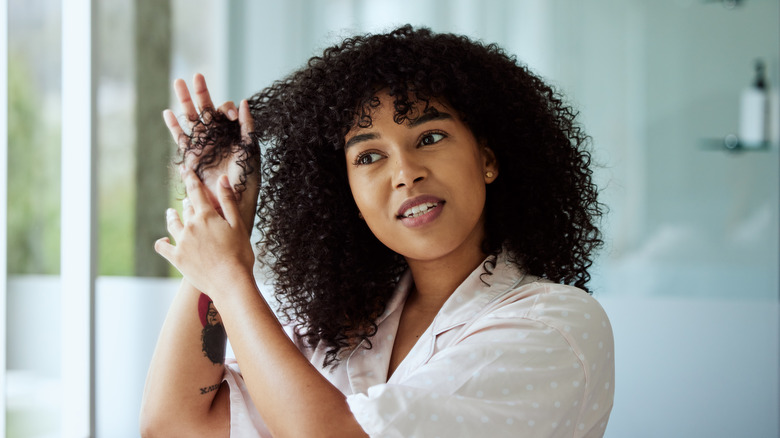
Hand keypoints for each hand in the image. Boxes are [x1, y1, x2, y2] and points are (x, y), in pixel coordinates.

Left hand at [155, 168, 255, 300]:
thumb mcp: (238, 225)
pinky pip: (162, 246)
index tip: (184, 169)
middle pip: (186, 208)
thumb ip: (228, 201)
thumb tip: (222, 178)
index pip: (196, 191)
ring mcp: (181, 242)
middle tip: (187, 199)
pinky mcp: (177, 258)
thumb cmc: (240, 254)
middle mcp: (190, 226)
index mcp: (206, 216)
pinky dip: (161, 241)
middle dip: (187, 201)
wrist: (230, 282)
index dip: (190, 178)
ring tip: (171, 212)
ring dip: (172, 216)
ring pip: (173, 223)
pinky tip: (163, 239)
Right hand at [163, 73, 258, 232]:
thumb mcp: (250, 149)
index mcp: (231, 133)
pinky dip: (174, 126)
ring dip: (185, 101)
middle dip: (201, 92)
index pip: (224, 112)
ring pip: (191, 119)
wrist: (230, 201)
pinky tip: (168, 112)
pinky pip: (181, 138)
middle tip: (196, 75)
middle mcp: (216, 137)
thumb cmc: (245, 178)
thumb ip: (248, 126)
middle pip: (205, 109)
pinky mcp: (191, 156)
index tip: (228, 117)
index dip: (225, 109)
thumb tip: (244, 102)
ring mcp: (202, 145)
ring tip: (178, 82)